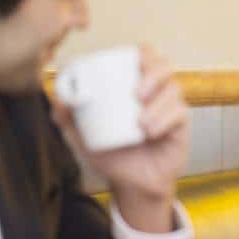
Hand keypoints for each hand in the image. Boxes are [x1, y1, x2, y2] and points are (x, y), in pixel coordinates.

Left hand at [52, 45, 189, 232]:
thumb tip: (57, 100)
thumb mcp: (85, 138)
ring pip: (173, 90)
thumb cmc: (113, 155)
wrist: (131, 185)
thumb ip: (68, 119)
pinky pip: (180, 114)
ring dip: (157, 104)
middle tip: (136, 94)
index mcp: (136, 85)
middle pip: (165, 67)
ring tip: (141, 123)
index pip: (147, 56)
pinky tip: (152, 132)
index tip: (134, 61)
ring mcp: (171, 108)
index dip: (144, 53)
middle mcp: (157, 92)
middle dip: (153, 75)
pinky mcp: (181, 126)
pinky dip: (165, 120)